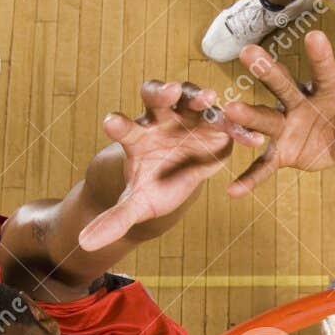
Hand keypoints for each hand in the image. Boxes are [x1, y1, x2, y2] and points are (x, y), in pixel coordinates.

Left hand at [78, 81, 262, 250]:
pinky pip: (226, 122)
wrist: (179, 176)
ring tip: (209, 98)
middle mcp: (160, 119)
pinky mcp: (214, 124)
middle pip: (157, 98)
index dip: (118, 125)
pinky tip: (250, 138)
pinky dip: (237, 128)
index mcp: (137, 136)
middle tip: (169, 90)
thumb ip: (115, 219)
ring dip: (199, 96)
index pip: (124, 128)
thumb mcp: (137, 204)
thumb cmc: (154, 184)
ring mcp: (188, 117)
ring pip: (192, 98)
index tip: (111, 123)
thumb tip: (84, 243)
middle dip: (162, 92)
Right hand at [221, 30, 334, 195]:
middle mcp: (303, 101)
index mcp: (331, 91)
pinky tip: (232, 193)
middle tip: (249, 51)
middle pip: (285, 85)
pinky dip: (250, 178)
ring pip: (265, 118)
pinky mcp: (282, 151)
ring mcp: (288, 125)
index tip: (314, 33)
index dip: (321, 56)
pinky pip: (264, 166)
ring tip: (226, 111)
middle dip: (268, 70)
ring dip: (247, 116)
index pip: (326, 70)